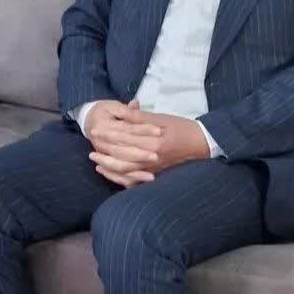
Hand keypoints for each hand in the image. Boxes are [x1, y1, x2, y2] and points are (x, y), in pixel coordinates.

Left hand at [86, 102, 210, 187]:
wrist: (201, 144)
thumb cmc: (182, 128)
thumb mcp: (161, 119)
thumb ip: (140, 118)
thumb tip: (122, 111)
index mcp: (154, 142)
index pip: (125, 139)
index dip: (108, 135)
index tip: (95, 130)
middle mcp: (153, 158)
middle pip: (122, 158)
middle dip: (104, 152)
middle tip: (91, 147)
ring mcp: (154, 169)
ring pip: (126, 172)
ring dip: (109, 167)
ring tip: (96, 161)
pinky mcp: (155, 174)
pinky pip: (134, 181)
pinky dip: (120, 179)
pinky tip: (110, 173)